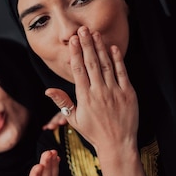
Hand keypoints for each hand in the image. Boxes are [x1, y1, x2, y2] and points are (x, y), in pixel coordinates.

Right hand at [46, 27, 155, 175]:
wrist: (118, 144)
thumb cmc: (94, 133)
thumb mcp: (75, 120)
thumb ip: (62, 102)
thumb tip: (47, 90)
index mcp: (85, 98)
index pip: (78, 71)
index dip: (75, 54)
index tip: (72, 41)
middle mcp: (99, 93)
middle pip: (91, 64)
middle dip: (86, 45)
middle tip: (82, 30)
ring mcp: (114, 92)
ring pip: (106, 65)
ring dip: (100, 48)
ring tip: (95, 34)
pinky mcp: (128, 94)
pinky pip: (122, 73)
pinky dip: (117, 60)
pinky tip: (112, 48)